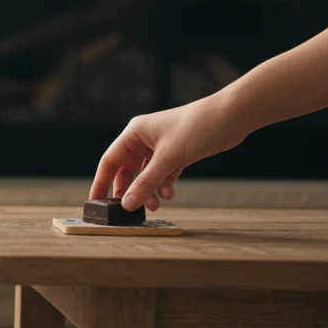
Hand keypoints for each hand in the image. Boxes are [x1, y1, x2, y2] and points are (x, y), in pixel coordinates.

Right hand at [90, 94, 248, 211]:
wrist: (231, 117)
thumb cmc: (197, 127)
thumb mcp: (167, 159)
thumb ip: (146, 184)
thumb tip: (126, 205)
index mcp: (134, 133)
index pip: (109, 161)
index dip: (101, 183)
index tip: (95, 203)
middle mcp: (144, 140)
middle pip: (126, 171)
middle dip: (129, 191)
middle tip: (128, 210)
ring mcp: (160, 148)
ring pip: (146, 176)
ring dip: (149, 191)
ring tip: (154, 205)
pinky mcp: (176, 154)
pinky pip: (163, 175)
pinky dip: (164, 186)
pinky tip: (170, 194)